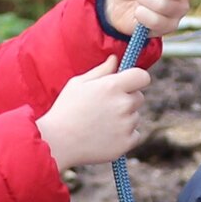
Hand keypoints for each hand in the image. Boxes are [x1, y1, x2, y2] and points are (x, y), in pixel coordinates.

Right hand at [36, 63, 151, 165]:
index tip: (129, 84)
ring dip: (124, 118)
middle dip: (126, 99)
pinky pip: (135, 134)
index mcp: (112, 86)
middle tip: (105, 107)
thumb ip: (101, 70)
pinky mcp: (127, 143)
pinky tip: (105, 135)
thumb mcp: (78, 83)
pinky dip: (124, 136)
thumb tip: (115, 59)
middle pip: (139, 97)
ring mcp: (127, 125)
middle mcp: (123, 104)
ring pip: (135, 117)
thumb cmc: (65, 110)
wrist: (58, 142)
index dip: (136, 79)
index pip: (142, 77)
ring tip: (100, 123)